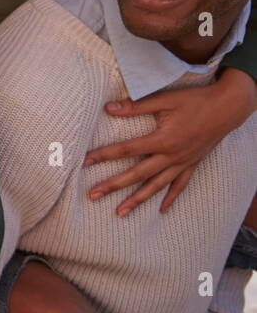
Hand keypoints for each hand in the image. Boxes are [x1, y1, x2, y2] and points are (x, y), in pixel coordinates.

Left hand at [84, 69, 256, 215]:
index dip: (103, 155)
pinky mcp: (193, 164)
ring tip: (119, 212)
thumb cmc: (196, 100)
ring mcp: (183, 163)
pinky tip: (161, 210)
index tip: (84, 162)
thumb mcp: (165, 99)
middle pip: (137, 174)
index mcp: (162, 140)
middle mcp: (172, 156)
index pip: (126, 150)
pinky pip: (180, 185)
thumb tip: (109, 108)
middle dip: (113, 185)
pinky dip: (170, 198)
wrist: (229, 107)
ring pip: (156, 185)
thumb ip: (136, 106)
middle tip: (93, 195)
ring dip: (137, 200)